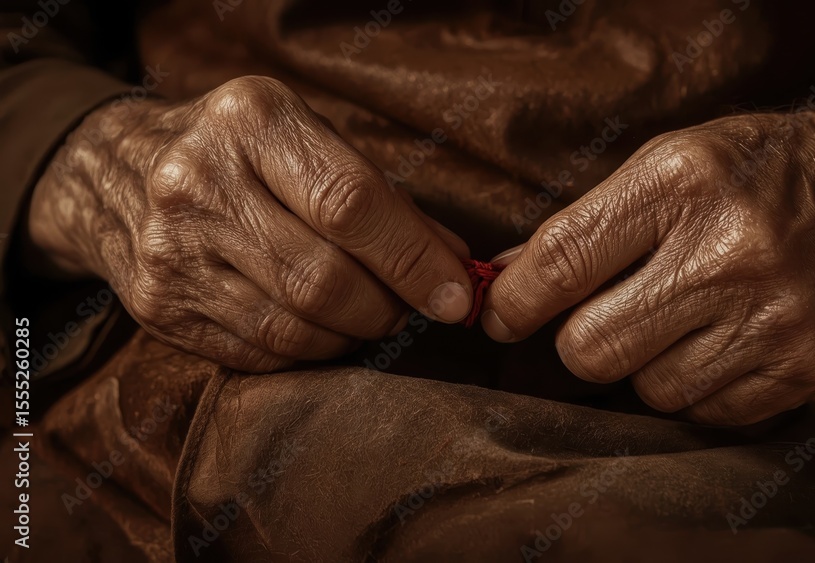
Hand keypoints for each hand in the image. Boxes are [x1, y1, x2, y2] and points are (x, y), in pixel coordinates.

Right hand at [28, 76, 472, 371]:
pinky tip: (322, 328)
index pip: (350, 203)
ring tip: (368, 313)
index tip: (458, 295)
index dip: (414, 259)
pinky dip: (310, 351)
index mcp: (249, 122)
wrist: (117, 171)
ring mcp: (171, 251)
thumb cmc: (242, 153)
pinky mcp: (160, 309)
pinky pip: (260, 354)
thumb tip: (454, 263)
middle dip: (389, 306)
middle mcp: (198, 183)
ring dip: (353, 334)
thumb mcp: (307, 138)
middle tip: (410, 306)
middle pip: (324, 278)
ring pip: (295, 328)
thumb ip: (382, 197)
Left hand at [483, 103, 814, 423]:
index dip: (514, 301)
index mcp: (682, 183)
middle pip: (591, 349)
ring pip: (647, 391)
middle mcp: (729, 253)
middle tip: (600, 316)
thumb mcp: (670, 161)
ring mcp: (773, 318)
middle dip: (577, 340)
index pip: (562, 260)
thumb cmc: (759, 170)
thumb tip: (508, 281)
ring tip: (678, 319)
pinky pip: (704, 414)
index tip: (500, 316)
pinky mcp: (803, 369)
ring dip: (643, 364)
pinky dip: (694, 387)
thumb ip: (588, 222)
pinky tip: (717, 342)